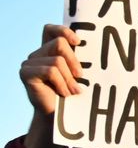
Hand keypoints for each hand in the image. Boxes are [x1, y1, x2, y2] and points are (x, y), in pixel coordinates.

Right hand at [20, 25, 83, 147]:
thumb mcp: (79, 75)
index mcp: (49, 52)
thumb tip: (101, 43)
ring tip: (73, 91)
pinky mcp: (26, 73)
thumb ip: (81, 60)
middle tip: (81, 77)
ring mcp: (29, 63)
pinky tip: (65, 94)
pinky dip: (61, 83)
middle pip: (59, 43)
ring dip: (69, 78)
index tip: (79, 42)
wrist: (61, 118)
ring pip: (57, 60)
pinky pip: (50, 71)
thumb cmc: (74, 96)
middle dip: (75, 61)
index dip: (63, 31)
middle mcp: (37, 54)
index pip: (50, 30)